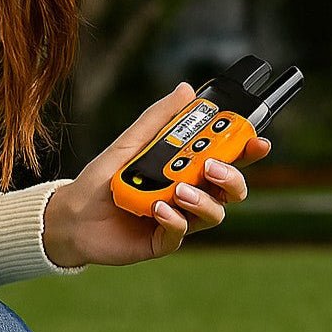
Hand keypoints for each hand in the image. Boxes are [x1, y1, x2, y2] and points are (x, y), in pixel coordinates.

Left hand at [43, 83, 271, 268]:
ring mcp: (180, 218)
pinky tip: (159, 209)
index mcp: (187, 169)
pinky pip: (182, 233)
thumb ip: (159, 119)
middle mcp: (190, 194)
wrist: (73, 215)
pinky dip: (175, 220)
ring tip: (179, 191)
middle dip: (231, 178)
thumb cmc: (102, 178)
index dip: (247, 151)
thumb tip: (186, 90)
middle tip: (214, 167)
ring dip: (203, 201)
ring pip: (213, 214)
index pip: (227, 159)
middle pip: (231, 190)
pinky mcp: (164, 242)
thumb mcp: (131, 142)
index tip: (259, 142)